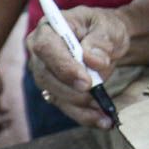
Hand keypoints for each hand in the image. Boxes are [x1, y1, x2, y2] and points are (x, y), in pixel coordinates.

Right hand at [25, 5, 130, 128]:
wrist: (108, 41)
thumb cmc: (104, 28)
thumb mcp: (107, 27)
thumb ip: (100, 40)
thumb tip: (93, 60)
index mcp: (49, 29)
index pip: (46, 48)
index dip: (64, 67)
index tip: (86, 81)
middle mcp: (40, 53)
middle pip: (46, 76)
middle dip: (72, 91)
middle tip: (96, 97)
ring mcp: (45, 74)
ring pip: (55, 95)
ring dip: (80, 107)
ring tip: (104, 111)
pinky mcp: (55, 91)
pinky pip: (66, 107)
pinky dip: (84, 116)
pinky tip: (102, 121)